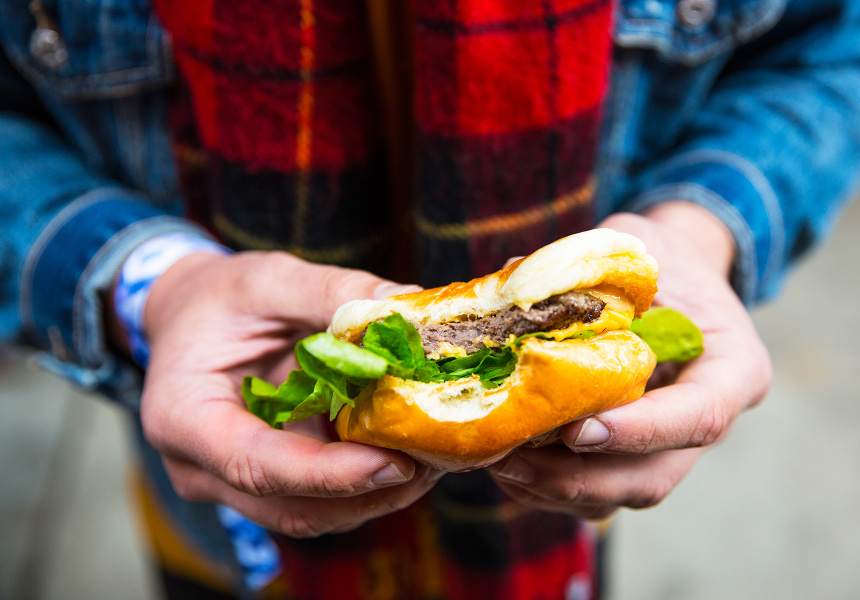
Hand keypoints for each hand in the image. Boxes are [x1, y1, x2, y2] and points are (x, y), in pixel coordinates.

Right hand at [135, 250, 440, 536]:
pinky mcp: (267, 482)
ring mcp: (233, 483)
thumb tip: (407, 307)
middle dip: (371, 490)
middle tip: (437, 455)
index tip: (396, 462)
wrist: (188, 316)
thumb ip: (332, 292)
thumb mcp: (268, 280)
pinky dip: (367, 482)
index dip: (330, 474)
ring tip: (435, 454)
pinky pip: (320, 499)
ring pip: (313, 514)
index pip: (256, 465)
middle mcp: (201, 468)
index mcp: (183, 418)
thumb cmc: (218, 298)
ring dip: (378, 494)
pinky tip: (409, 450)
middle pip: (292, 506)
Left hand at [487, 204, 771, 518]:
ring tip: (495, 461)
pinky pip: (593, 492)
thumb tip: (512, 276)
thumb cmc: (661, 260)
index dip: (640, 432)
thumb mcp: (640, 245)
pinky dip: (545, 487)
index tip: (578, 431)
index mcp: (731, 370)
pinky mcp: (633, 458)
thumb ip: (592, 266)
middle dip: (577, 479)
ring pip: (617, 495)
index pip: (699, 417)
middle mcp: (706, 421)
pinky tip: (504, 464)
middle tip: (512, 460)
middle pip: (652, 477)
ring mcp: (668, 448)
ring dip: (551, 490)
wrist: (675, 280)